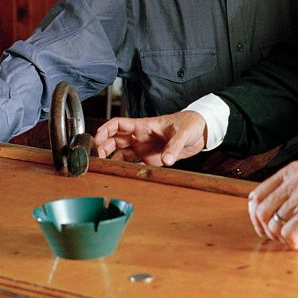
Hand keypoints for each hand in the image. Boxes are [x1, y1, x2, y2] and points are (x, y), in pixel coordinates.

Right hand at [92, 112, 206, 166]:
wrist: (201, 131)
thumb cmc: (190, 123)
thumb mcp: (182, 132)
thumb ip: (174, 146)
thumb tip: (167, 159)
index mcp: (144, 125)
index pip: (118, 124)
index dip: (105, 130)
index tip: (96, 139)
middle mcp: (140, 136)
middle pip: (114, 140)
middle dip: (102, 147)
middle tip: (95, 158)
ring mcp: (144, 147)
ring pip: (120, 152)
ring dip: (111, 158)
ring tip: (103, 168)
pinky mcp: (150, 157)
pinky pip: (133, 163)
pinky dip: (125, 168)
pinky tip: (120, 174)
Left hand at [247, 161, 297, 250]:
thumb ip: (288, 192)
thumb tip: (260, 213)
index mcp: (293, 170)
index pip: (257, 195)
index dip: (256, 216)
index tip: (265, 228)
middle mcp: (296, 179)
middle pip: (262, 212)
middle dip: (268, 230)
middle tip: (283, 237)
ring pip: (274, 226)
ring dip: (284, 238)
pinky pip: (288, 235)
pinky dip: (294, 244)